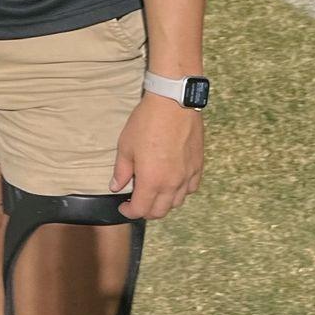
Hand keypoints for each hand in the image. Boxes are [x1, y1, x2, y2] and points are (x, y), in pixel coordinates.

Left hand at [110, 93, 203, 219]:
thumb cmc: (146, 123)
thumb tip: (116, 187)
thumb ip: (121, 171)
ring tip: (154, 191)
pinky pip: (190, 188)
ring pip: (176, 202)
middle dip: (145, 210)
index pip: (141, 210)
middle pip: (160, 211)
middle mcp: (172, 184)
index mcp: (152, 181)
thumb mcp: (126, 146)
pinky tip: (173, 182)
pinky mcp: (197, 166)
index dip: (129, 212)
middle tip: (136, 201)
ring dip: (163, 203)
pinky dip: (180, 191)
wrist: (173, 103)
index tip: (123, 207)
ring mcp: (187, 176)